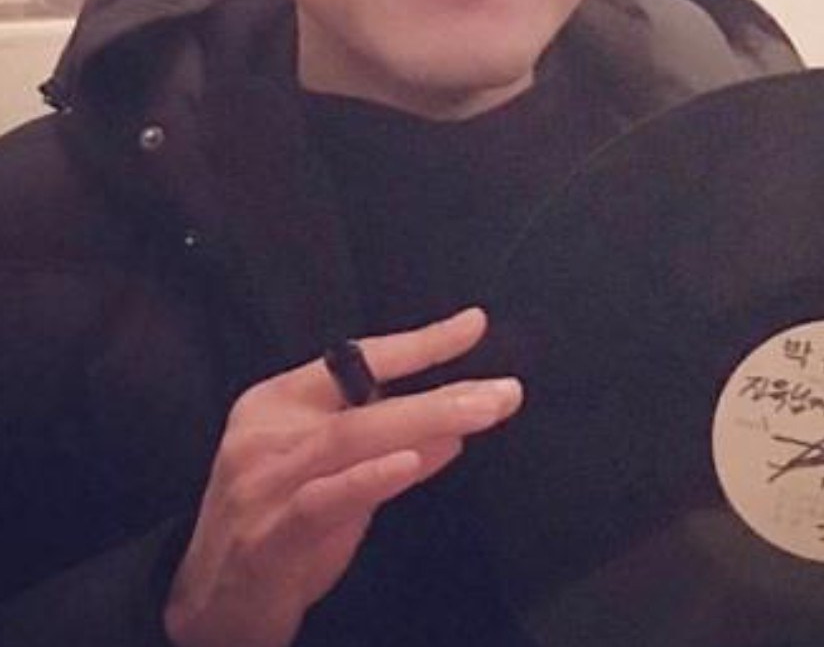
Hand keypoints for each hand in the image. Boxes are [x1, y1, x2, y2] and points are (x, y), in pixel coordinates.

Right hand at [164, 307, 520, 646]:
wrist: (210, 609)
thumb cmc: (277, 531)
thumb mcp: (336, 478)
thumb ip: (388, 449)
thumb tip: (454, 428)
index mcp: (277, 401)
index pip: (356, 358)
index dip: (420, 342)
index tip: (474, 325)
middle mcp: (265, 431)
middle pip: (361, 399)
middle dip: (440, 392)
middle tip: (502, 392)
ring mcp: (261, 481)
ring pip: (350, 438)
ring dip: (423, 422)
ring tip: (480, 414)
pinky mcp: (266, 535)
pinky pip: (322, 499)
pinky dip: (369, 478)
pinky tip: (410, 462)